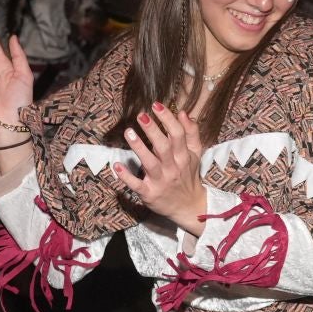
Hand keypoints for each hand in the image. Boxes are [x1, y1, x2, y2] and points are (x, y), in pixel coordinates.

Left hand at [113, 105, 207, 235]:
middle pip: (163, 147)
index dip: (167, 119)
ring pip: (150, 163)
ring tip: (129, 132)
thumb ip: (191, 133)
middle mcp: (173, 168)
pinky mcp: (149, 193)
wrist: (189, 207)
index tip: (156, 105)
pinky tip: (117, 166)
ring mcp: (161, 181)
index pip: (177, 135)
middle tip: (141, 115)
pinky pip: (137, 185)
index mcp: (183, 156)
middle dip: (152, 130)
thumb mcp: (195, 154)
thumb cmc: (188, 175)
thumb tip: (183, 113)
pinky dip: (127, 176)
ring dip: (139, 148)